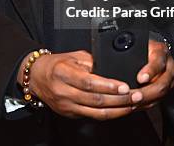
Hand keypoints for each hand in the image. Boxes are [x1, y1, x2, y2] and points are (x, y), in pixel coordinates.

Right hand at [23, 50, 142, 119]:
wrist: (37, 77)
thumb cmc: (56, 65)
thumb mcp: (73, 57)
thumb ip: (92, 62)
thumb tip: (112, 67)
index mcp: (63, 73)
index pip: (89, 83)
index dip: (108, 86)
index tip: (124, 86)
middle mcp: (64, 92)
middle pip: (95, 100)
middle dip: (119, 99)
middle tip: (136, 96)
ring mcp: (66, 106)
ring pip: (96, 112)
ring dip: (118, 110)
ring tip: (132, 104)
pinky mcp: (70, 114)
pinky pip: (93, 117)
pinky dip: (109, 114)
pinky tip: (120, 110)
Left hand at [131, 39, 173, 109]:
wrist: (153, 50)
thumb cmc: (141, 46)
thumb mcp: (136, 43)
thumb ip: (128, 49)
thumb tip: (112, 58)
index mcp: (161, 52)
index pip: (158, 62)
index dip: (149, 71)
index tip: (140, 78)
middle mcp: (169, 66)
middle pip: (161, 83)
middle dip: (146, 92)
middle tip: (134, 95)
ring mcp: (170, 80)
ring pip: (161, 94)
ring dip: (146, 101)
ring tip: (132, 103)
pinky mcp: (167, 90)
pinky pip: (158, 100)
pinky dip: (146, 104)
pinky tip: (135, 105)